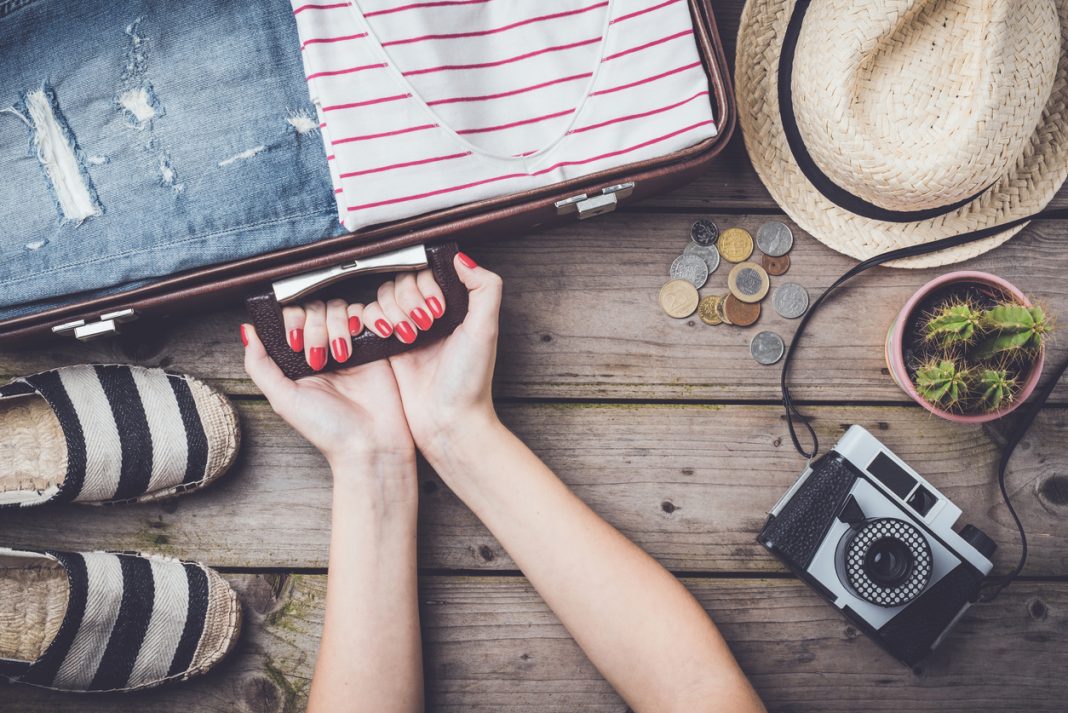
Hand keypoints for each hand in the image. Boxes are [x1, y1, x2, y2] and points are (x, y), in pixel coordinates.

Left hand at [240, 318, 413, 474]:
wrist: (370, 441)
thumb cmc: (327, 427)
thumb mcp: (283, 399)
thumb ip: (260, 366)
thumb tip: (247, 331)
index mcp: (298, 358)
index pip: (290, 317)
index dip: (292, 321)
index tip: (294, 344)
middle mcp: (323, 346)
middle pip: (314, 308)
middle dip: (315, 329)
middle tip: (320, 359)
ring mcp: (349, 343)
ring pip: (338, 307)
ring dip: (337, 326)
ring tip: (342, 356)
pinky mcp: (374, 343)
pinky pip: (366, 312)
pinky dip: (363, 319)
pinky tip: (359, 339)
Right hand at [387, 252, 503, 455]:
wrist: (447, 422)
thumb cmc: (470, 380)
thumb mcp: (485, 330)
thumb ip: (484, 288)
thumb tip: (461, 257)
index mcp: (453, 307)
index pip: (428, 273)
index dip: (426, 285)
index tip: (437, 310)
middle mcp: (429, 315)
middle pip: (401, 281)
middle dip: (407, 300)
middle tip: (422, 328)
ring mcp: (406, 330)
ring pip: (382, 297)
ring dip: (391, 311)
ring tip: (407, 337)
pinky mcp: (386, 347)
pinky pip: (369, 318)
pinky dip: (374, 321)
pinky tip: (388, 337)